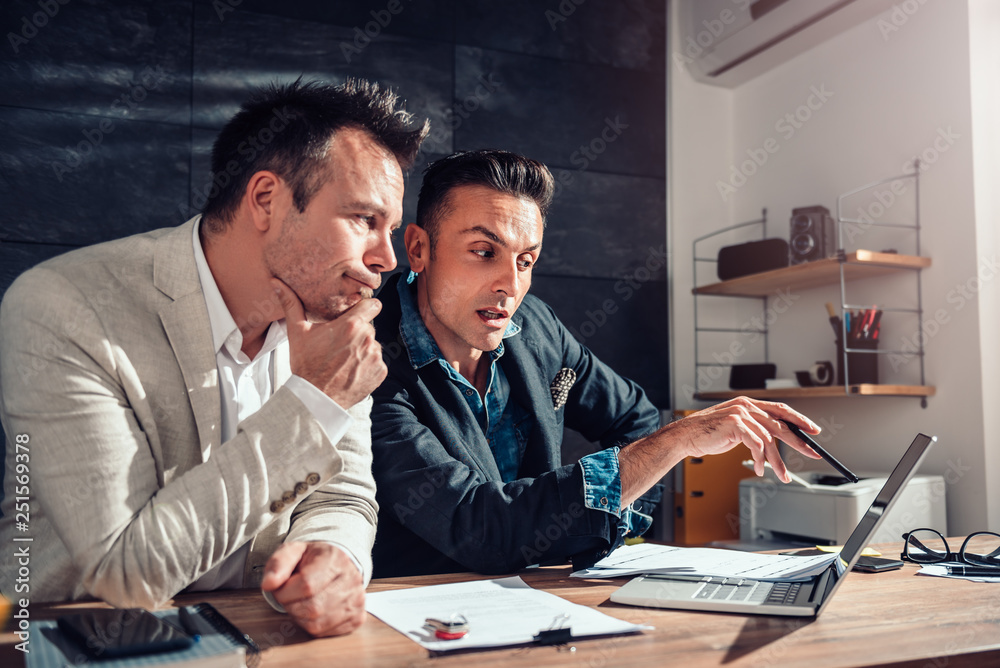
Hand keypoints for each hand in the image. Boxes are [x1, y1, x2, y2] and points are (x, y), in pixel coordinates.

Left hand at [260, 542, 365, 636]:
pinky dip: (312, 625)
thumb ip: (278, 564)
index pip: (307, 585)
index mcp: (335, 559)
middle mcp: (351, 580)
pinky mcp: (356, 617)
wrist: (337, 563)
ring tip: (301, 602)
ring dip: (300, 618)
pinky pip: (325, 633)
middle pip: (312, 608)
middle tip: (290, 596)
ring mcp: (356, 600)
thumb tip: (268, 584)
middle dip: (292, 606)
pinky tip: (313, 611)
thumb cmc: (313, 559)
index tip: (281, 588)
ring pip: (317, 624)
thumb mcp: (293, 551)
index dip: (286, 592)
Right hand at [272, 278, 386, 407]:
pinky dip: (367, 366)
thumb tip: (277, 283)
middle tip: (339, 343)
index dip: (364, 308)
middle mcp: (367, 339)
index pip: (373, 304)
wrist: (315, 398)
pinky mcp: (380, 372)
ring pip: (373, 344)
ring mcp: (376, 356)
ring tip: (343, 359)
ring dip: (362, 349)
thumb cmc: (306, 365)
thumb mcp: (297, 332)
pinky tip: (351, 370)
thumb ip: (291, 304)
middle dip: (357, 332)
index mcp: (351, 325)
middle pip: (369, 326)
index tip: (357, 313)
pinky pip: (377, 362)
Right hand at [672, 397, 822, 481]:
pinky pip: (756, 445)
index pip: (781, 409)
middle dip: (799, 441)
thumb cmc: (709, 434)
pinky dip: (759, 460)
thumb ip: (754, 429)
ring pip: (769, 439)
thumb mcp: (736, 429)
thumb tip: (773, 440)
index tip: (813, 430)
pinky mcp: (735, 424)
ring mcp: (740, 413)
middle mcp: (746, 406)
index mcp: (748, 404)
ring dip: (776, 461)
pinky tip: (758, 468)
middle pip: (780, 424)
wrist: (686, 436)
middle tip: (813, 453)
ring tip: (782, 474)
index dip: (799, 420)